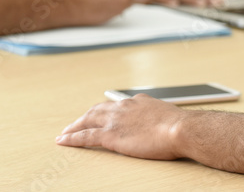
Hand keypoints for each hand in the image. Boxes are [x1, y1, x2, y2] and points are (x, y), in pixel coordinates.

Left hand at [56, 96, 186, 159]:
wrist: (179, 129)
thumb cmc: (179, 125)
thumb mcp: (168, 115)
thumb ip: (159, 116)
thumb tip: (162, 121)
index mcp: (138, 102)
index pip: (116, 105)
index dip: (105, 110)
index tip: (99, 114)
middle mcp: (124, 107)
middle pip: (97, 110)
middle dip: (85, 117)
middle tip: (76, 123)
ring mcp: (115, 120)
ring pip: (87, 120)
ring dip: (74, 126)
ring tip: (65, 133)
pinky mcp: (110, 135)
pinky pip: (85, 136)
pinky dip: (72, 138)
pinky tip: (64, 141)